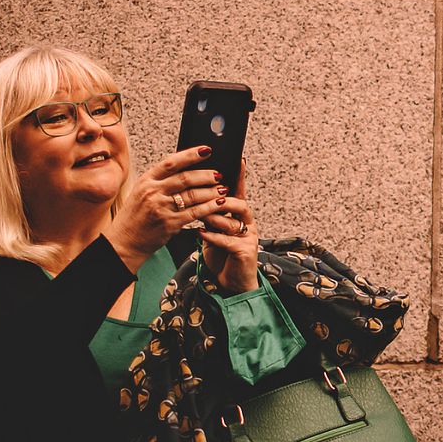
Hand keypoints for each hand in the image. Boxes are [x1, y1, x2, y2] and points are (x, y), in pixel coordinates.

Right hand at [104, 146, 226, 272]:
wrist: (125, 241)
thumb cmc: (135, 216)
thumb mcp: (142, 192)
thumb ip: (160, 181)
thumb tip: (186, 169)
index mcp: (147, 180)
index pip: (171, 162)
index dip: (191, 154)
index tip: (207, 150)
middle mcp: (153, 192)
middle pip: (186, 178)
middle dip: (206, 175)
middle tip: (219, 174)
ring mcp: (161, 207)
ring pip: (193, 195)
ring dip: (211, 192)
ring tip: (223, 189)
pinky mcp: (170, 223)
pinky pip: (195, 212)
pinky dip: (209, 207)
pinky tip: (218, 204)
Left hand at [198, 157, 258, 293]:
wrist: (231, 283)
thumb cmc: (221, 254)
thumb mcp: (213, 230)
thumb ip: (208, 213)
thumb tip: (194, 194)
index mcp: (240, 215)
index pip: (239, 191)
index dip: (239, 175)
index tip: (238, 158)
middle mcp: (248, 224)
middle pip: (238, 203)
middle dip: (221, 200)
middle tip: (208, 196)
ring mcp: (248, 237)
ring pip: (232, 221)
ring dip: (214, 218)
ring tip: (202, 218)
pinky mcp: (245, 252)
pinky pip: (228, 240)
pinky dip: (213, 236)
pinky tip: (201, 234)